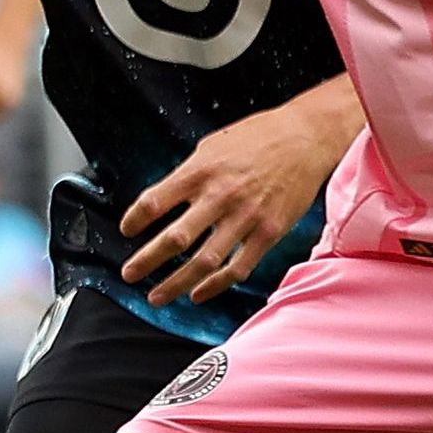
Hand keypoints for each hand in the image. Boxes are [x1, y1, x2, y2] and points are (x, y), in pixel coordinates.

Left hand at [118, 95, 350, 301]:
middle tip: (129, 274)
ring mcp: (247, 217)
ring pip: (204, 261)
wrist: (306, 137)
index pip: (154, 202)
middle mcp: (220, 196)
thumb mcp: (213, 145)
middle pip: (174, 239)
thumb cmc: (258, 137)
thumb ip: (189, 175)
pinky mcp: (269, 232)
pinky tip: (198, 293)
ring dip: (175, 283)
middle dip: (146, 261)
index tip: (127, 230)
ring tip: (156, 296)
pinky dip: (215, 285)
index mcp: (200, 171)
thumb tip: (165, 201)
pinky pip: (238, 267)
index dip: (134, 220)